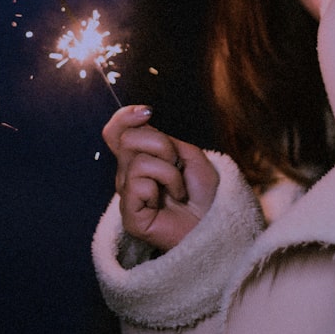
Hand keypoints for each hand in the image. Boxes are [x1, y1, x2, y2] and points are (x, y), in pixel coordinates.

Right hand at [102, 105, 218, 250]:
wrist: (218, 221)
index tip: (147, 112)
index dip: (124, 117)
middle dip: (161, 145)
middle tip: (177, 165)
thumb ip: (160, 138)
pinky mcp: (129, 216)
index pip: (116, 132)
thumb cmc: (205, 192)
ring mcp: (128, 196)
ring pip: (138, 161)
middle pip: (128, 139)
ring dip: (170, 171)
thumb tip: (141, 120)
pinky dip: (165, 186)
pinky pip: (139, 183)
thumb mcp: (186, 153)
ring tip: (179, 189)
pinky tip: (172, 203)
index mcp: (138, 159)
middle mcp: (128, 176)